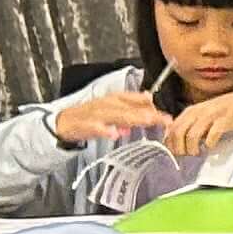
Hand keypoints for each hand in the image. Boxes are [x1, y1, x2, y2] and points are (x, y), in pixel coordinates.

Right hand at [51, 88, 170, 145]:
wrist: (64, 121)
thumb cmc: (91, 115)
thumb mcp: (114, 108)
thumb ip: (132, 105)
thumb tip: (149, 100)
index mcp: (115, 99)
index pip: (137, 100)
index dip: (153, 108)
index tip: (169, 118)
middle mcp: (108, 104)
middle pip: (131, 109)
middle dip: (149, 115)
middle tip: (165, 121)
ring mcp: (96, 114)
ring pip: (117, 115)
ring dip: (132, 118)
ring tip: (147, 122)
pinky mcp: (84, 124)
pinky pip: (95, 127)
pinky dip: (105, 130)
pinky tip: (114, 134)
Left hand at [164, 90, 232, 157]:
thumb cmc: (225, 111)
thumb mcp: (203, 114)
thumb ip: (190, 123)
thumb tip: (177, 139)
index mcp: (191, 111)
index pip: (172, 128)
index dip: (171, 142)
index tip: (176, 151)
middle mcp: (198, 112)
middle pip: (179, 132)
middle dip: (179, 148)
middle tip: (185, 155)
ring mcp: (210, 116)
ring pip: (191, 136)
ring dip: (192, 148)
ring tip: (197, 153)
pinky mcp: (223, 121)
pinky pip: (211, 135)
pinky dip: (209, 144)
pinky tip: (211, 146)